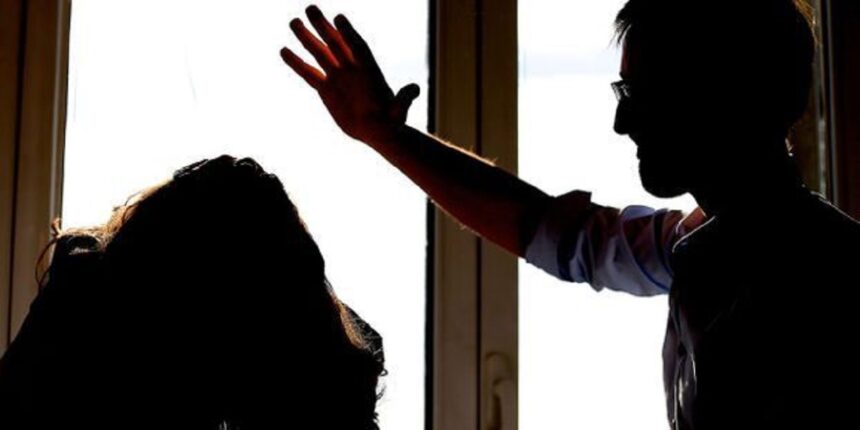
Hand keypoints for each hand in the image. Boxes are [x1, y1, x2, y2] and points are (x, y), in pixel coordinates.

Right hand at [280, 5, 419, 144]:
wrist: (377, 131)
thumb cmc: (391, 121)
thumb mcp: (399, 111)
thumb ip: (405, 98)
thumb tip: (416, 89)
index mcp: (369, 70)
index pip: (358, 47)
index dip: (349, 34)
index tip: (339, 18)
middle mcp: (351, 69)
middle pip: (336, 43)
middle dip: (323, 26)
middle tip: (310, 8)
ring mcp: (338, 77)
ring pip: (320, 53)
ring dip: (307, 38)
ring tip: (293, 22)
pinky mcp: (326, 89)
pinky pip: (309, 73)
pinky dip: (297, 63)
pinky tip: (284, 51)